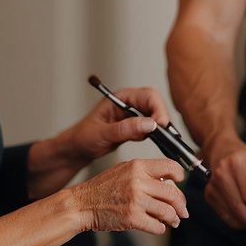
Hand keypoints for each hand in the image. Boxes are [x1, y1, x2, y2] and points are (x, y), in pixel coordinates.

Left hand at [59, 86, 174, 167]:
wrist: (78, 149)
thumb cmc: (83, 137)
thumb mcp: (102, 133)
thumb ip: (125, 129)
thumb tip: (149, 124)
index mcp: (121, 97)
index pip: (147, 96)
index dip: (158, 108)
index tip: (161, 124)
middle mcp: (130, 103)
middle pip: (155, 104)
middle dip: (162, 117)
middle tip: (166, 135)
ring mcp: (134, 115)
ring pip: (156, 116)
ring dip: (162, 127)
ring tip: (165, 140)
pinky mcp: (136, 127)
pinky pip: (152, 127)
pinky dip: (158, 134)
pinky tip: (160, 143)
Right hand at [70, 157, 187, 234]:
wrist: (82, 204)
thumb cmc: (101, 189)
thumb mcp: (123, 170)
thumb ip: (144, 173)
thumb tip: (167, 181)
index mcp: (137, 166)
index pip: (170, 166)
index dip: (180, 175)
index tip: (181, 182)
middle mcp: (138, 182)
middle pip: (173, 193)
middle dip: (181, 205)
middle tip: (182, 210)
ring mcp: (136, 200)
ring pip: (168, 211)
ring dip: (173, 219)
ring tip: (172, 220)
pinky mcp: (132, 218)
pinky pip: (157, 226)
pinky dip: (161, 228)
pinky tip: (158, 226)